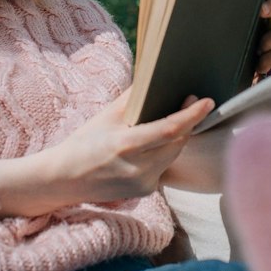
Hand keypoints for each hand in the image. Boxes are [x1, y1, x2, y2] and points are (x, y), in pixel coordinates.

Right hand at [0, 94, 213, 216]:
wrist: (64, 180)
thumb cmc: (84, 143)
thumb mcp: (105, 116)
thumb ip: (132, 99)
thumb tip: (155, 78)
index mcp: (126, 145)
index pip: (170, 129)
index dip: (192, 115)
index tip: (206, 101)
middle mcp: (138, 168)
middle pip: (177, 142)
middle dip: (188, 123)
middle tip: (191, 102)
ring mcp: (143, 183)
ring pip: (173, 155)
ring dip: (177, 137)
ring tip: (173, 120)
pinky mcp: (145, 192)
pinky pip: (164, 167)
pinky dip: (164, 153)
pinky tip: (155, 145)